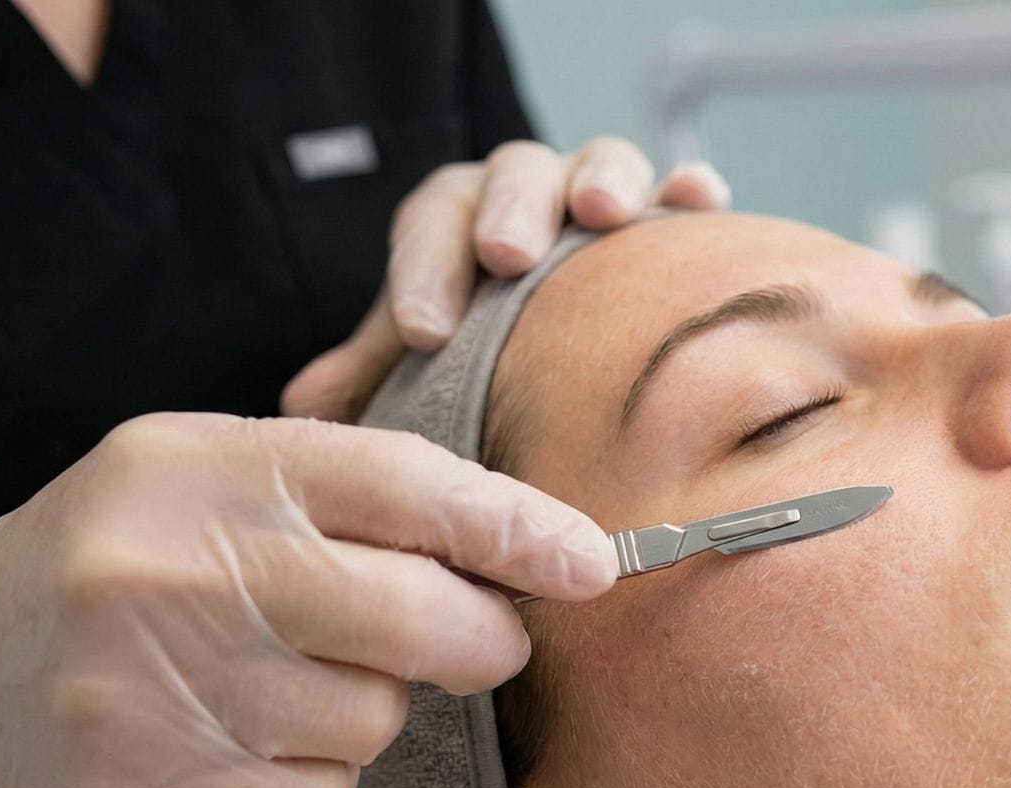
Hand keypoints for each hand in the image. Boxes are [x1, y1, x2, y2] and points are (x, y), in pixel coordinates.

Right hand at [0, 413, 615, 787]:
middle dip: (481, 636)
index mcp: (204, 471)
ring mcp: (162, 695)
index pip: (400, 485)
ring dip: (369, 707)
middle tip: (478, 637)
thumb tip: (519, 538)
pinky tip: (242, 738)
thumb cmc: (113, 557)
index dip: (515, 525)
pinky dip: (312, 776)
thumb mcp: (200, 474)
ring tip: (286, 676)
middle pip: (415, 618)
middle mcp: (181, 575)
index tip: (594, 560)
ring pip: (375, 720)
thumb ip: (340, 487)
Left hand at [282, 137, 729, 420]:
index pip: (434, 220)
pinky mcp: (668, 220)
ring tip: (604, 214)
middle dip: (509, 210)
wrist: (560, 335)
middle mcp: (530, 194)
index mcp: (460, 217)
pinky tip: (702, 200)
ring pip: (601, 161)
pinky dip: (691, 188)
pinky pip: (681, 189)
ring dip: (602, 179)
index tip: (425, 332)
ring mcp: (602, 199)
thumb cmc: (482, 343)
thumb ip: (372, 371)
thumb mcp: (419, 356)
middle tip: (505, 257)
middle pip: (516, 174)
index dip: (424, 269)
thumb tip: (309, 402)